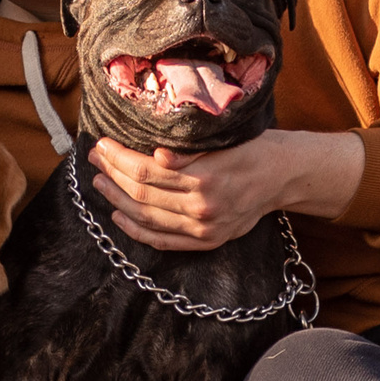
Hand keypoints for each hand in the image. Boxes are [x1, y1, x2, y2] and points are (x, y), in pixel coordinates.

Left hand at [88, 126, 364, 252]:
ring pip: (147, 218)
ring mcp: (204, 229)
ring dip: (117, 200)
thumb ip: (191, 151)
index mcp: (207, 178)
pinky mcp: (206, 242)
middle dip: (112, 174)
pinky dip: (136, 231)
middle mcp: (203, 208)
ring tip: (100, 182)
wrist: (283, 176)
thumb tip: (155, 155)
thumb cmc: (253, 148)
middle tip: (96, 158)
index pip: (147, 171)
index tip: (102, 144)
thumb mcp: (225, 138)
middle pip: (142, 194)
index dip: (119, 158)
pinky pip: (162, 241)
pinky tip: (119, 216)